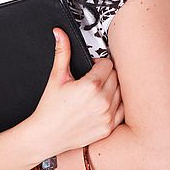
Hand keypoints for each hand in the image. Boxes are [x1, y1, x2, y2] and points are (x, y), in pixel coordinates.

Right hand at [28, 27, 123, 157]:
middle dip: (105, 75)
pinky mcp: (108, 128)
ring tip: (96, 91)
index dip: (99, 63)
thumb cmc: (50, 108)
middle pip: (116, 77)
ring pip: (120, 92)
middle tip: (92, 78)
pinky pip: (123, 111)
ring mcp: (107, 116)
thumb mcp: (56, 77)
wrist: (46, 135)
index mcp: (90, 86)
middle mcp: (102, 102)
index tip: (91, 67)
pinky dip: (116, 105)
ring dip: (112, 89)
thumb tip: (60, 33)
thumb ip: (62, 52)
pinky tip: (103, 104)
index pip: (108, 64)